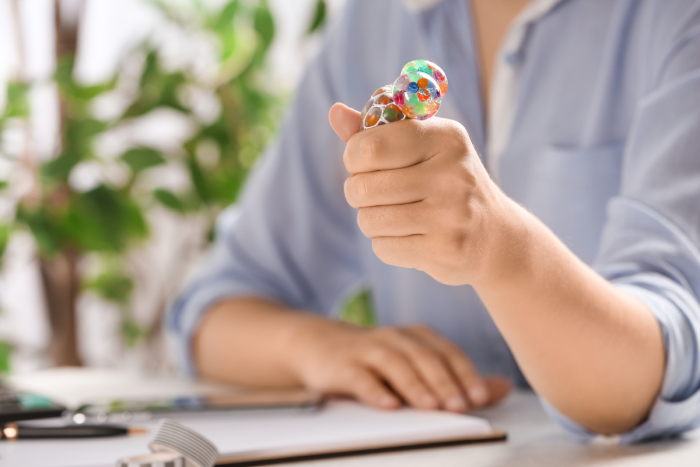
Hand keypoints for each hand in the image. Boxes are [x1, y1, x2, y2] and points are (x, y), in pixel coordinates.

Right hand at [289, 319, 510, 411]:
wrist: (321, 345)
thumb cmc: (377, 359)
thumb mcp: (417, 363)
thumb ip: (457, 377)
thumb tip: (504, 388)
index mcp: (417, 337)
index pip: (447, 352)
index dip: (464, 374)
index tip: (479, 398)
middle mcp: (395, 338)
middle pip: (423, 358)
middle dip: (443, 382)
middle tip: (459, 407)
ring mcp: (367, 350)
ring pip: (394, 365)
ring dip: (414, 386)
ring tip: (430, 407)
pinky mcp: (342, 365)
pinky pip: (360, 377)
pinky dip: (375, 390)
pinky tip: (388, 405)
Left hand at [329, 103, 516, 286]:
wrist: (495, 237)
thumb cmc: (447, 184)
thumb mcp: (423, 148)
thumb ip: (377, 132)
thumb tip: (335, 113)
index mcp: (445, 137)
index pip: (371, 146)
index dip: (354, 157)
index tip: (363, 163)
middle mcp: (451, 173)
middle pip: (363, 187)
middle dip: (357, 193)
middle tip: (375, 193)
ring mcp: (450, 214)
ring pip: (369, 220)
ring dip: (371, 220)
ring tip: (395, 215)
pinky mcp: (444, 250)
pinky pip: (383, 248)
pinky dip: (387, 244)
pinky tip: (411, 237)